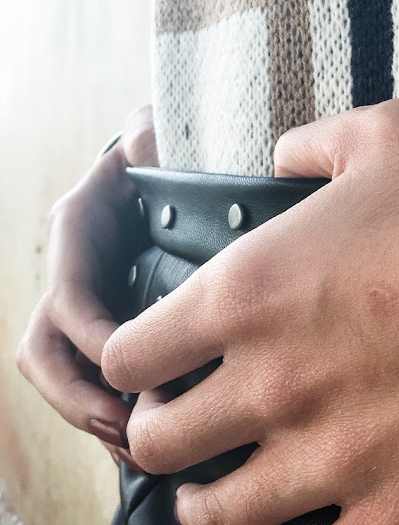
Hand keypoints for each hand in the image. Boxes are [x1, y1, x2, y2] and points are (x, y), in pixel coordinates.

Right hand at [17, 105, 157, 469]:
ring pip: (60, 377)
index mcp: (77, 233)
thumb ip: (147, 139)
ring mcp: (82, 306)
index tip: (131, 366)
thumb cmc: (161, 155)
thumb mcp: (152, 141)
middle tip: (125, 430)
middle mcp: (70, 274)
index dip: (95, 338)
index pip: (69, 300)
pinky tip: (143, 447)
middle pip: (44, 353)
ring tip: (136, 451)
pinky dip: (108, 416)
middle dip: (78, 398)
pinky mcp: (102, 327)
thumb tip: (149, 136)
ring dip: (90, 418)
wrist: (164, 170)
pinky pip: (88, 381)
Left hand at [102, 99, 398, 524]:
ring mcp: (337, 459)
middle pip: (157, 443)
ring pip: (217, 516)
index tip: (163, 363)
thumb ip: (310, 147)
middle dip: (168, 432)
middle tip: (198, 425)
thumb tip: (280, 155)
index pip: (130, 356)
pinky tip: (330, 503)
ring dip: (214, 499)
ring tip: (235, 487)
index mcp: (251, 293)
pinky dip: (315, 523)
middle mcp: (275, 384)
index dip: (140, 360)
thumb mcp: (387, 138)